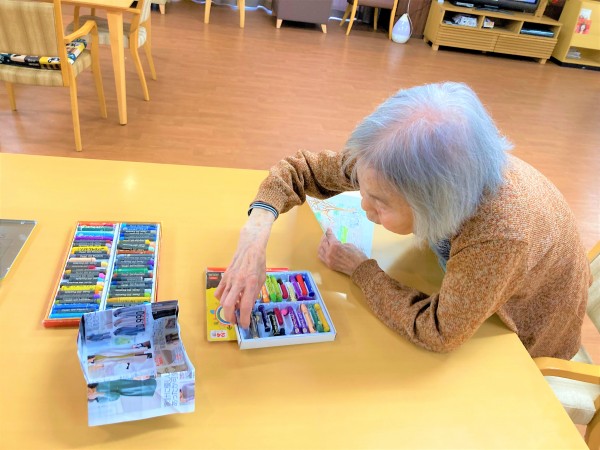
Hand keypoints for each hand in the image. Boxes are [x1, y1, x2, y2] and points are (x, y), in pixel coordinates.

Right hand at [215, 209, 274, 327]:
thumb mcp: (261, 280)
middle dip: (230, 317)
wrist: (250, 247)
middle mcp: (238, 282)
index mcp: (250, 283)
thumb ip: (254, 294)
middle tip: (235, 321)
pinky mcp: (224, 276)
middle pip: (228, 305)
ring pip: (222, 300)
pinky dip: (221, 299)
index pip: (245, 306)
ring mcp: (229, 279)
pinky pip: (219, 292)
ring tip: (233, 311)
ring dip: (226, 309)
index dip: (243, 318)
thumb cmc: (258, 263)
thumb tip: (247, 308)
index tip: (244, 325)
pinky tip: (228, 299)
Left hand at [318, 228, 367, 275]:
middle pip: (323, 243)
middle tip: (326, 235)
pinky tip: (324, 250)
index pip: (329, 237)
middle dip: (324, 237)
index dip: (329, 232)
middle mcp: (329, 253)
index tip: (328, 229)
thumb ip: (340, 243)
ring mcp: (328, 260)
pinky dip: (321, 252)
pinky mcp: (329, 265)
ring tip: (324, 242)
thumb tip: (336, 243)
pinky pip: (321, 257)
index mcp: (335, 246)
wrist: (360, 268)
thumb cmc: (357, 255)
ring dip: (321, 245)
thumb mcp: (349, 245)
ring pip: (320, 250)